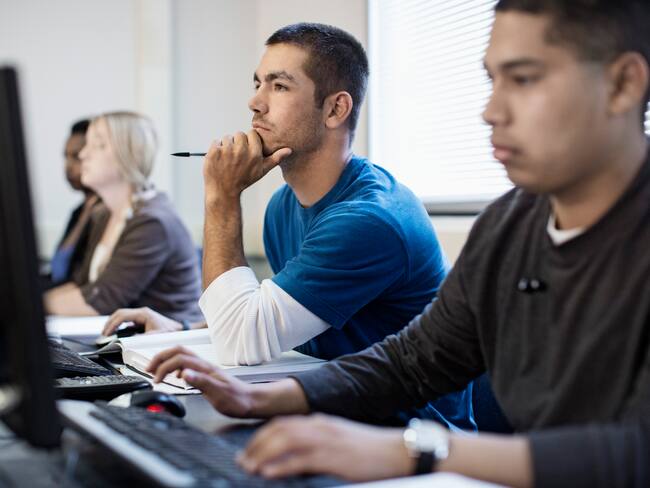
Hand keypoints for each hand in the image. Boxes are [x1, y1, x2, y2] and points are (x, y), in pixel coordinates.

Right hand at [102, 307, 182, 335]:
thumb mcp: (156, 336)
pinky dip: (119, 325)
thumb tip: (128, 341)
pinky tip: (116, 332)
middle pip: (119, 314)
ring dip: (113, 323)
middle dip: (110, 323)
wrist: (179, 330)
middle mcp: (141, 312)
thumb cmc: (169, 332)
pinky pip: (126, 319)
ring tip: (107, 333)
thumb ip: (142, 339)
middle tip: (104, 334)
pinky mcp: (141, 319)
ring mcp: (140, 315)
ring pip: (122, 315)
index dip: (112, 325)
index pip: (122, 316)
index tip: (106, 334)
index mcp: (143, 314)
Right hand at [146, 346, 255, 417]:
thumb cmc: (237, 400)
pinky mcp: (206, 374)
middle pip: (178, 351)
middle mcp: (205, 365)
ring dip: (167, 360)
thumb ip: (201, 382)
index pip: (179, 359)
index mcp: (205, 369)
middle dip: (160, 357)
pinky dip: (175, 366)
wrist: (251, 401)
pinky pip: (187, 364)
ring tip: (156, 370)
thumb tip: (184, 373)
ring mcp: (206, 368)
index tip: (155, 380)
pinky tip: (175, 376)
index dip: (164, 367)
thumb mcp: (218, 394)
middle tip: (148, 369)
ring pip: (182, 355)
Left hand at [203, 130, 291, 199]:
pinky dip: (216, 149)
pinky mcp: (214, 152)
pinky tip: (219, 161)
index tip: (246, 151)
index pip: (252, 134)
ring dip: (226, 146)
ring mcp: (226, 151)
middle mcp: (241, 151)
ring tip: (227, 160)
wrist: (223, 192)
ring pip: (227, 137)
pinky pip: (216, 142)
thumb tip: (289, 150)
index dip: (249, 142)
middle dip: (237, 143)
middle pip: (239, 134)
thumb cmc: (244, 181)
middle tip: (236, 158)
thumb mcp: (261, 171)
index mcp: (254, 154)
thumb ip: (275, 158)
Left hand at [238, 414, 412, 481]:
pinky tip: (269, 473)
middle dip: (256, 445)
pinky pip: (301, 459)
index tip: (248, 451)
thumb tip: (294, 458)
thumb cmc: (370, 450)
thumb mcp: (339, 442)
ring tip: (249, 467)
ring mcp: (327, 440)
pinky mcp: (334, 456)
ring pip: (285, 441)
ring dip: (263, 454)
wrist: (397, 451)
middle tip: (242, 461)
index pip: (282, 424)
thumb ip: (317, 445)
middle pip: (279, 430)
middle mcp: (320, 426)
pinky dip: (281, 466)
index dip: (261, 437)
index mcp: (320, 422)